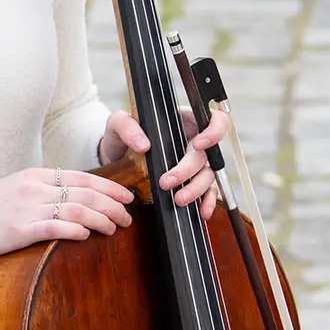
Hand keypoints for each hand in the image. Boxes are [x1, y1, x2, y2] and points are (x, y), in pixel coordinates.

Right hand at [0, 166, 135, 262]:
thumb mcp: (15, 190)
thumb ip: (43, 190)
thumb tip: (74, 199)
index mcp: (35, 176)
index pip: (81, 177)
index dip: (109, 186)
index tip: (127, 196)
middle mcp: (33, 188)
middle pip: (84, 193)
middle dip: (112, 205)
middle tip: (128, 217)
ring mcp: (26, 208)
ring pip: (76, 209)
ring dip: (101, 219)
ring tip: (114, 229)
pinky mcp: (19, 230)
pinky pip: (55, 227)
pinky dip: (76, 230)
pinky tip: (88, 236)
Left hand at [98, 107, 227, 218]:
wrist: (115, 159)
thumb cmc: (121, 135)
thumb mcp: (118, 123)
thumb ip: (127, 126)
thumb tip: (144, 145)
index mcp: (183, 120)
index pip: (213, 119)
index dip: (214, 131)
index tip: (197, 144)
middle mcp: (193, 140)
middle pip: (206, 154)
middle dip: (188, 170)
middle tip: (166, 181)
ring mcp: (195, 162)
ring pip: (208, 175)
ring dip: (196, 189)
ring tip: (178, 199)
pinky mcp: (192, 180)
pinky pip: (208, 191)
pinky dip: (207, 201)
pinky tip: (201, 211)